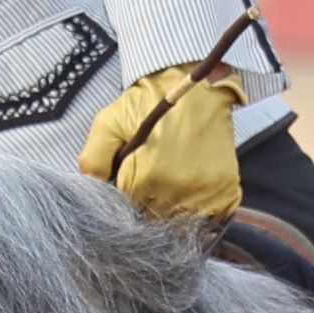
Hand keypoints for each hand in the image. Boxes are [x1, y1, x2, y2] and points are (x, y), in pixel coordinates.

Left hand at [78, 64, 243, 223]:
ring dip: (169, 215)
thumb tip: (88, 192)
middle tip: (146, 187)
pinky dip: (197, 215)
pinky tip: (187, 195)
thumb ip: (92, 159)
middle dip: (143, 210)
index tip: (124, 188)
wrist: (195, 86)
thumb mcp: (108, 123)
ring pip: (178, 226)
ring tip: (166, 189)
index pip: (125, 214)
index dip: (120, 205)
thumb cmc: (147, 104)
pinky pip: (208, 221)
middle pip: (151, 223)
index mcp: (146, 176)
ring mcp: (205, 193)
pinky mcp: (226, 192)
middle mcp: (178, 189)